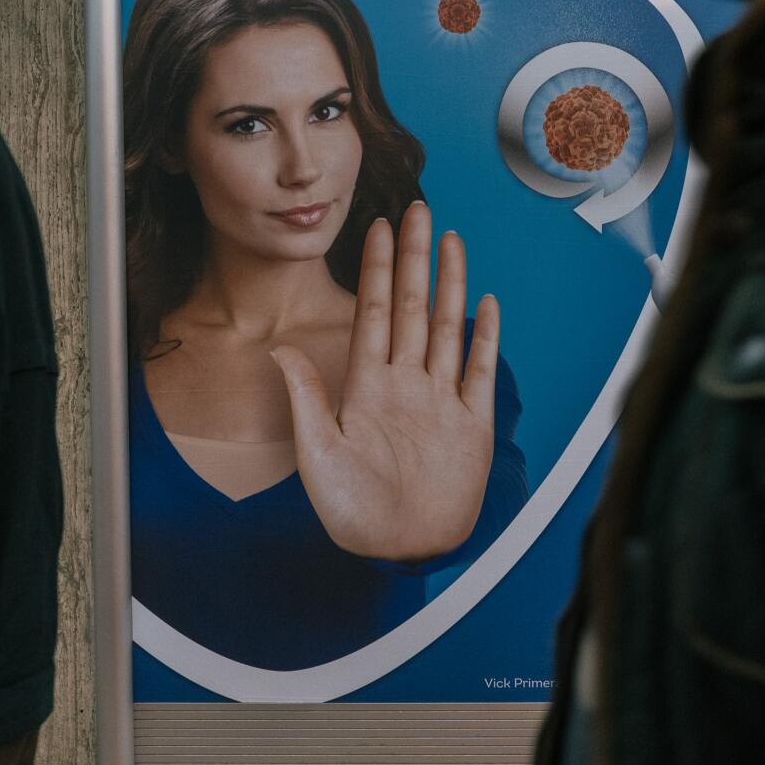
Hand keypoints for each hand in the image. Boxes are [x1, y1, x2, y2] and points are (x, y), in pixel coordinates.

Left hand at [271, 202, 500, 559]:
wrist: (399, 553)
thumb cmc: (353, 514)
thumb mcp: (317, 455)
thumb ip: (307, 398)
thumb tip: (280, 349)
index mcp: (366, 388)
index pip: (371, 313)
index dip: (374, 270)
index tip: (376, 229)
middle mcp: (405, 385)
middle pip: (411, 308)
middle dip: (414, 259)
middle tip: (418, 211)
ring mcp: (440, 401)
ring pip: (445, 328)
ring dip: (449, 284)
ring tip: (451, 241)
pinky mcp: (471, 425)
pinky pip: (478, 372)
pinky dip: (484, 337)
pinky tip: (484, 303)